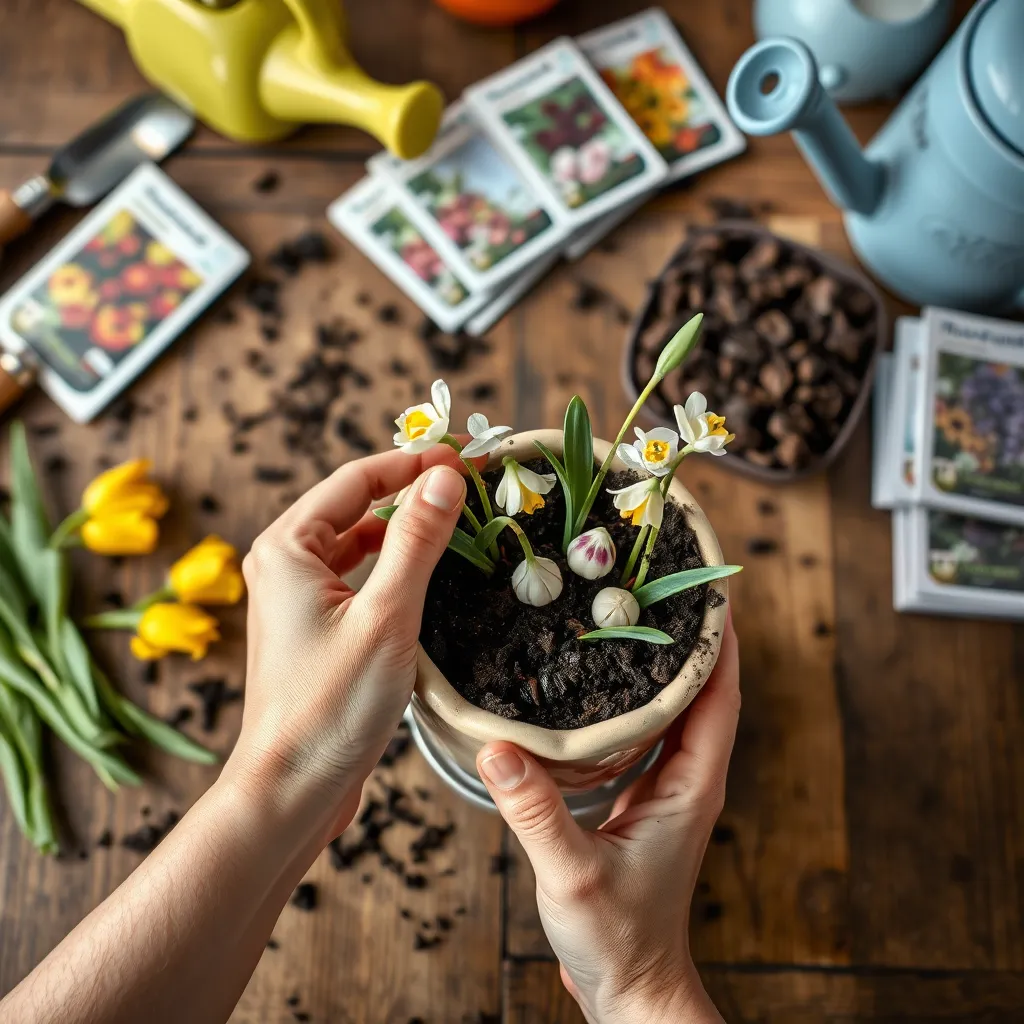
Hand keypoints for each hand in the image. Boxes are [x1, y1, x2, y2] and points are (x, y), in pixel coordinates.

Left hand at [227, 448, 467, 843]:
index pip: (356, 480)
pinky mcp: (314, 631)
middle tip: (470, 486)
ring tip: (457, 523)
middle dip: (411, 493)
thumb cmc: (331, 705)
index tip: (465, 458)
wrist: (293, 790)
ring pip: (358, 544)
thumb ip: (417, 541)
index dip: (413, 463)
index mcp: (286, 547)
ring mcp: (297, 599)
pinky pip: (357, 579)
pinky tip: (427, 574)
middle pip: (355, 507)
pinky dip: (392, 568)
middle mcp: (283, 564)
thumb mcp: (386, 615)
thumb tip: (447, 477)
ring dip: (404, 531)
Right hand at [476, 618, 739, 1023]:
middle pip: (703, 689)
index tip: (704, 586)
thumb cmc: (617, 940)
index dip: (719, 639)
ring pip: (676, 707)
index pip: (720, 695)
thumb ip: (536, 811)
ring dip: (664, 660)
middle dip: (689, 634)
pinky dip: (635, 694)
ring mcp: (667, 787)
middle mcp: (687, 778)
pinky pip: (648, 729)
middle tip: (657, 580)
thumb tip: (496, 745)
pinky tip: (599, 677)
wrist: (630, 987)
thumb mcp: (572, 874)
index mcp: (692, 785)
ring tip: (629, 611)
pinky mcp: (642, 797)